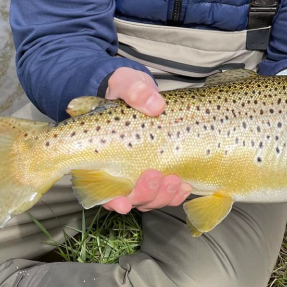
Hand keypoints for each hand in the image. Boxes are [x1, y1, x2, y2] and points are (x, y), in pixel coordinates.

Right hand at [103, 68, 191, 212]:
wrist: (144, 91)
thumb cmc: (127, 89)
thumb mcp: (127, 83)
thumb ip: (135, 91)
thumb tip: (155, 105)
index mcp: (102, 154)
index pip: (101, 189)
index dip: (112, 201)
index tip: (124, 202)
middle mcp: (120, 170)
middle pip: (130, 198)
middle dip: (145, 194)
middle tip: (156, 176)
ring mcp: (141, 172)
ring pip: (150, 199)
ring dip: (163, 196)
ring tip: (176, 181)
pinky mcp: (162, 169)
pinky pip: (168, 192)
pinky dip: (176, 193)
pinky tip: (185, 185)